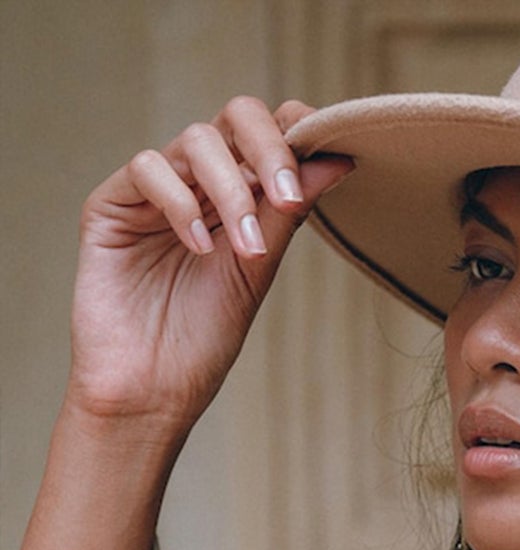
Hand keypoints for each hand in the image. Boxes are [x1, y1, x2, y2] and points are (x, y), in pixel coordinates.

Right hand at [67, 95, 353, 436]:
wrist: (151, 392)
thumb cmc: (203, 342)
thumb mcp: (257, 271)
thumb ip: (288, 213)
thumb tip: (339, 159)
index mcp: (239, 197)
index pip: (269, 134)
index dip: (298, 128)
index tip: (330, 152)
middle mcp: (199, 184)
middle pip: (236, 118)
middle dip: (270, 149)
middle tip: (288, 198)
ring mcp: (155, 191)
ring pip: (197, 140)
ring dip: (231, 191)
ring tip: (246, 248)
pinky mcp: (112, 204)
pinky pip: (149, 169)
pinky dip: (181, 203)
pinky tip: (199, 248)